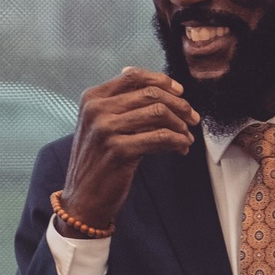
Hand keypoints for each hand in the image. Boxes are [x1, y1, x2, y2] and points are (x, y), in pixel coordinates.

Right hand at [58, 67, 198, 231]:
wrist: (83, 198)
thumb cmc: (97, 162)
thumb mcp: (101, 126)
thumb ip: (123, 107)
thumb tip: (159, 89)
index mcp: (93, 98)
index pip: (133, 76)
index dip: (162, 81)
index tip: (180, 92)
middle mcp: (97, 110)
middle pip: (150, 93)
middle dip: (179, 105)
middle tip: (192, 118)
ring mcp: (106, 129)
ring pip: (158, 113)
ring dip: (180, 125)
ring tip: (186, 136)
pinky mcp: (119, 150)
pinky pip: (160, 137)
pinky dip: (177, 141)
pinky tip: (181, 147)